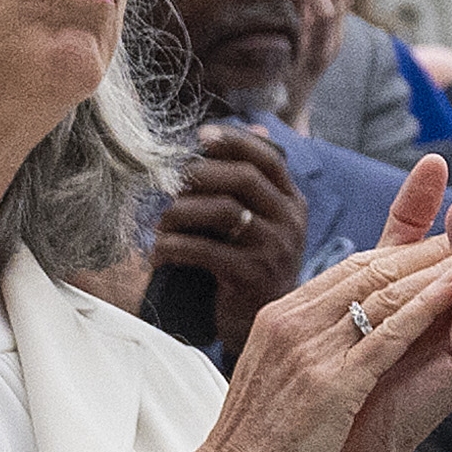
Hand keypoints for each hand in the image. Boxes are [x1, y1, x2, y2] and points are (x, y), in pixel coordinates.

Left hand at [149, 122, 308, 311]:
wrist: (265, 325)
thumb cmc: (254, 267)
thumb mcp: (265, 222)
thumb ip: (258, 183)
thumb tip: (253, 126)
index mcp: (293, 203)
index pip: (269, 157)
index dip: (234, 141)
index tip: (199, 137)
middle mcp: (290, 221)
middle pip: (245, 178)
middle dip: (201, 174)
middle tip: (170, 182)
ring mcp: (275, 248)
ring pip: (224, 211)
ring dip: (182, 210)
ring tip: (160, 221)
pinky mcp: (252, 275)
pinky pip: (206, 250)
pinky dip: (175, 246)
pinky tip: (159, 251)